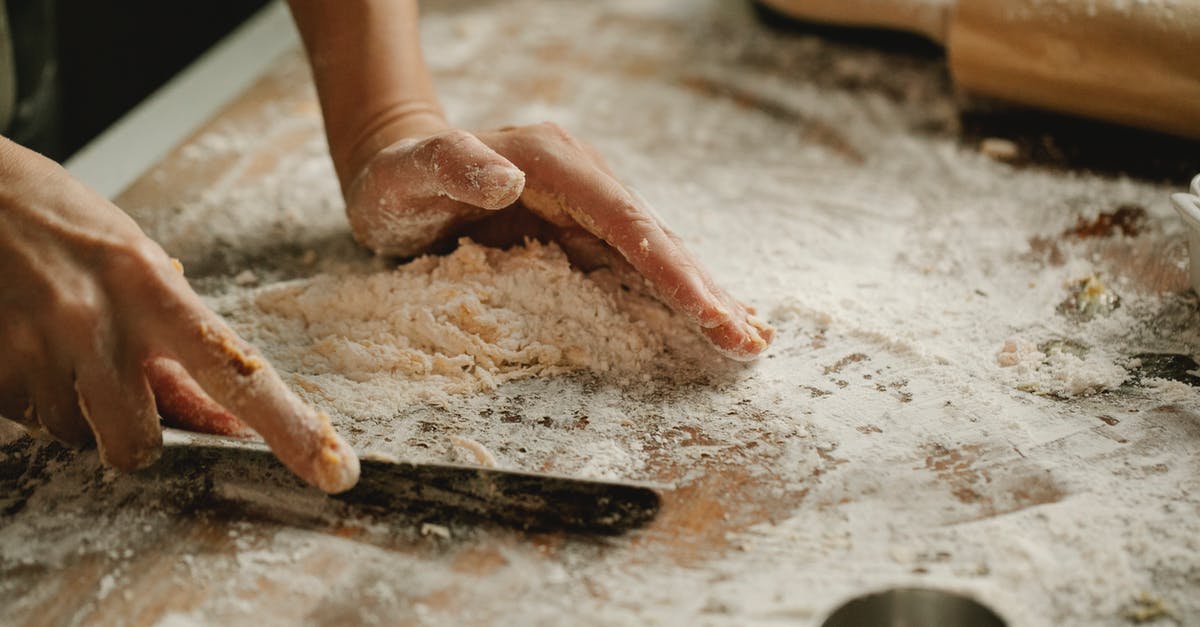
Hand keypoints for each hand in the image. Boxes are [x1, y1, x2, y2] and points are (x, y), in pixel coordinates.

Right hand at [0, 139, 358, 492]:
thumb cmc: (64, 226)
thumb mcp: (139, 266)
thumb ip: (179, 343)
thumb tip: (224, 423)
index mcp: (153, 289)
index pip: (238, 374)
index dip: (290, 429)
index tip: (334, 470)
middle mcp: (97, 323)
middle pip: (137, 445)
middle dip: (135, 434)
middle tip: (120, 387)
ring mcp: (35, 348)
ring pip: (75, 437)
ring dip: (77, 408)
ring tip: (61, 344)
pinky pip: (25, 418)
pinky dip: (31, 394)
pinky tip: (24, 342)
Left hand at [345, 122, 773, 359]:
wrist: (395, 163)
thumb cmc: (396, 175)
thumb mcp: (408, 172)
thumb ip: (453, 166)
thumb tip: (509, 179)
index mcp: (553, 163)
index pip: (625, 222)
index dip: (670, 270)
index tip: (709, 312)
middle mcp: (581, 179)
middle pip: (654, 238)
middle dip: (703, 290)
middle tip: (749, 341)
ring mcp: (584, 203)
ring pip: (654, 252)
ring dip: (701, 294)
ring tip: (749, 335)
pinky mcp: (578, 228)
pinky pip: (633, 263)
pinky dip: (673, 291)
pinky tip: (705, 313)